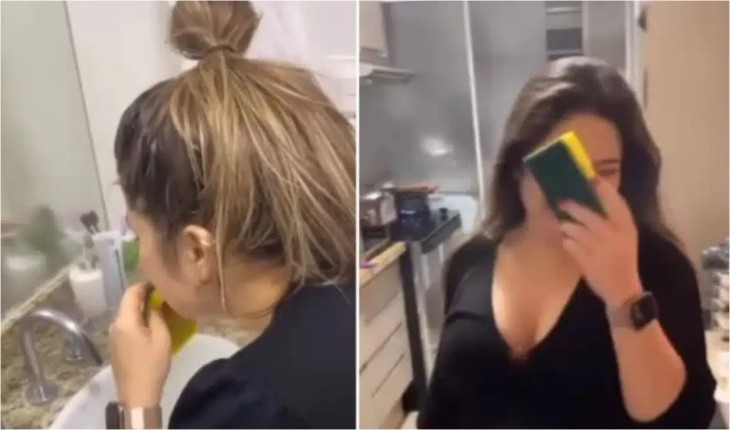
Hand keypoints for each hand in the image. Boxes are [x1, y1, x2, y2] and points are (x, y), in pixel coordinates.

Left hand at [110, 284, 170, 406]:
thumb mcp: (161, 337)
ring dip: (142, 309)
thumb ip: (156, 315)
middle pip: (128, 302)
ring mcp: (113, 335)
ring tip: (160, 310)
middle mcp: (115, 324)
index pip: (131, 292)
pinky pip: (127, 325)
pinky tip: (151, 325)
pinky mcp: (116, 345)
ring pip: (127, 314)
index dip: (146, 284)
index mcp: (125, 320)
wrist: (137, 394)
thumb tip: (155, 302)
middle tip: (164, 296)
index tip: (161, 283)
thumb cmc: (152, 364)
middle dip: (145, 296)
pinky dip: (138, 320)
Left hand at [559, 178, 642, 307]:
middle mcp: (614, 235)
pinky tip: (567, 241)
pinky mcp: (587, 261)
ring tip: (563, 224)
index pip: (615, 201)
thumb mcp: (626, 236)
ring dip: (566, 225)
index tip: (590, 177)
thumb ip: (614, 218)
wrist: (623, 289)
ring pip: (574, 229)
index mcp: (626, 227)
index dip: (602, 188)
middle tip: (562, 202)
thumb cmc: (623, 258)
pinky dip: (566, 242)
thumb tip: (595, 195)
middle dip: (572, 207)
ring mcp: (599, 248)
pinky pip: (570, 244)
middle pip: (587, 214)